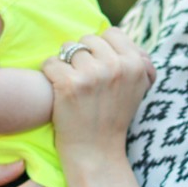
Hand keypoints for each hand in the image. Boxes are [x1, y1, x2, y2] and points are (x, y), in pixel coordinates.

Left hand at [42, 28, 155, 171]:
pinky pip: (50, 62)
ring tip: (72, 86)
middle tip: (84, 80)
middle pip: (88, 39)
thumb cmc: (113, 118)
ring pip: (67, 48)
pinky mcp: (69, 84)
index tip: (98, 67)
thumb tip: (126, 39)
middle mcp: (117, 66)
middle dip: (82, 56)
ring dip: (65, 64)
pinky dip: (49, 74)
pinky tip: (58, 91)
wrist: (96, 153)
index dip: (101, 49)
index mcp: (136, 64)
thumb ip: (137, 62)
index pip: (112, 33)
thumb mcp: (137, 89)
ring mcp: (93, 74)